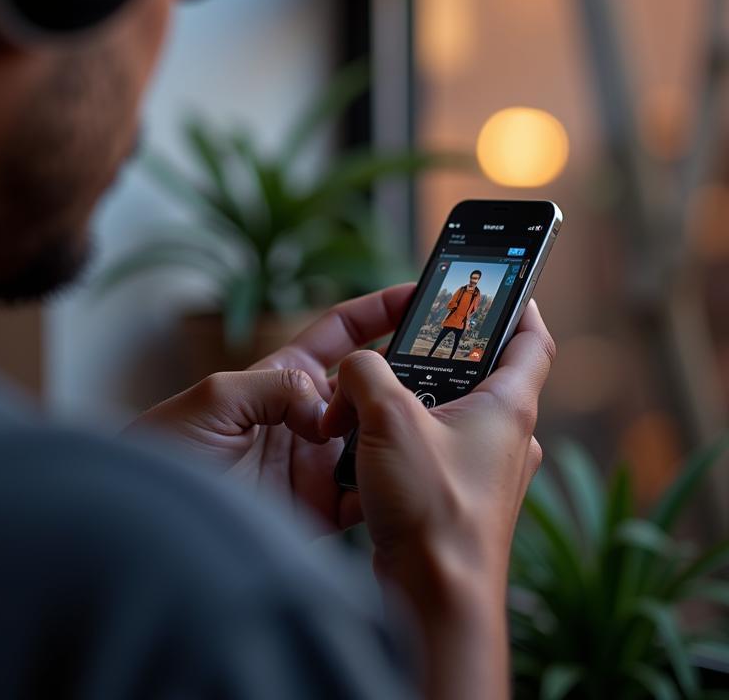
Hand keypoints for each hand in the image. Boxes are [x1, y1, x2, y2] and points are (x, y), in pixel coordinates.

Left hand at [128, 285, 419, 534]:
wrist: (150, 527)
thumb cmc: (165, 453)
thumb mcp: (212, 400)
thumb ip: (272, 388)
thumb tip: (323, 406)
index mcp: (280, 377)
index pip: (340, 333)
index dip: (377, 311)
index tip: (419, 297)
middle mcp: (304, 416)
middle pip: (368, 387)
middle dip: (406, 376)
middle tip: (452, 371)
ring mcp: (314, 462)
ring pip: (375, 441)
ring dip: (400, 435)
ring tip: (436, 429)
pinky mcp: (317, 509)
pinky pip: (364, 497)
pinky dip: (386, 492)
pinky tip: (406, 486)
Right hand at [321, 301, 554, 699]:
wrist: (436, 597)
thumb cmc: (433, 509)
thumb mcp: (388, 419)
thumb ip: (364, 373)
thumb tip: (352, 368)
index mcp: (507, 405)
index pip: (531, 340)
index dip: (521, 306)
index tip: (508, 286)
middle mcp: (505, 436)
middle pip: (478, 376)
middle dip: (435, 360)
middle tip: (402, 347)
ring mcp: (484, 471)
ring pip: (449, 416)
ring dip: (409, 404)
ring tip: (369, 402)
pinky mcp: (458, 498)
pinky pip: (431, 451)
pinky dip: (400, 441)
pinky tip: (366, 448)